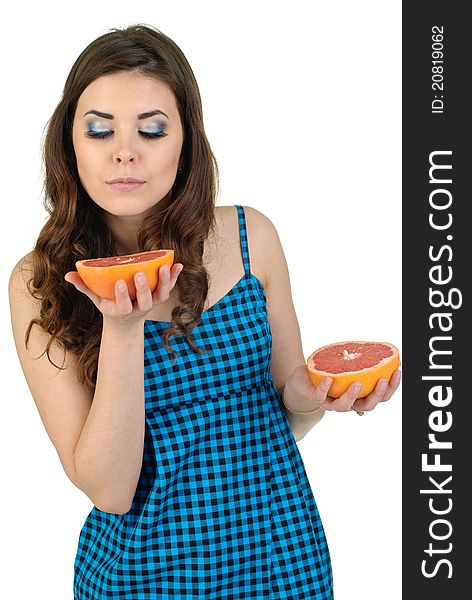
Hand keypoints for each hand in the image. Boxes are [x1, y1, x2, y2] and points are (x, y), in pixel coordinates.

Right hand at [64, 263, 183, 327]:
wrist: (126, 322)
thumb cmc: (108, 305)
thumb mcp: (95, 299)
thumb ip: (84, 287)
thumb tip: (67, 275)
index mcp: (121, 310)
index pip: (122, 305)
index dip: (122, 295)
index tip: (120, 283)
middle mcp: (138, 309)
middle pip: (144, 301)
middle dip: (143, 289)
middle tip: (140, 273)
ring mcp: (151, 304)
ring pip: (160, 296)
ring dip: (164, 282)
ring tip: (166, 267)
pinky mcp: (159, 297)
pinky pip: (168, 288)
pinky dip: (174, 278)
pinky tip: (178, 265)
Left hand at [283, 365, 400, 413]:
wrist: (301, 380)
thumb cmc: (327, 371)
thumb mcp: (344, 365)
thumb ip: (357, 360)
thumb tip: (375, 348)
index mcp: (358, 395)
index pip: (380, 397)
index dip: (391, 388)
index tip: (397, 372)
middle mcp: (347, 402)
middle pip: (367, 406)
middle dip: (377, 395)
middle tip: (382, 380)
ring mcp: (330, 402)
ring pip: (344, 406)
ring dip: (352, 395)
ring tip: (357, 383)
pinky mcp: (314, 397)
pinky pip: (320, 397)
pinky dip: (325, 388)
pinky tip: (329, 378)